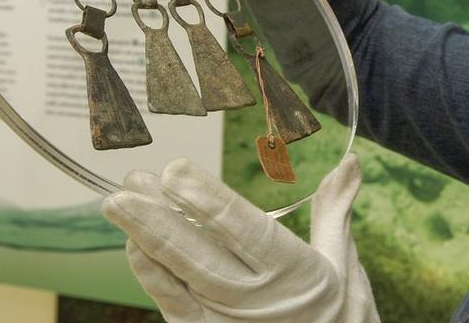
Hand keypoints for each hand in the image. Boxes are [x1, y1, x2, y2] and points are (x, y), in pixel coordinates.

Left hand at [101, 154, 379, 322]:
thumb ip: (335, 211)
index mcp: (295, 273)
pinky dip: (154, 279)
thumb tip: (349, 162)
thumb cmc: (343, 318)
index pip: (243, 230)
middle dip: (160, 218)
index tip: (175, 170)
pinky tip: (135, 250)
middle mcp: (258, 300)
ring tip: (119, 206)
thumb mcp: (345, 264)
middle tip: (127, 185)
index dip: (207, 200)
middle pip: (200, 255)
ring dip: (148, 241)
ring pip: (182, 279)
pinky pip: (177, 309)